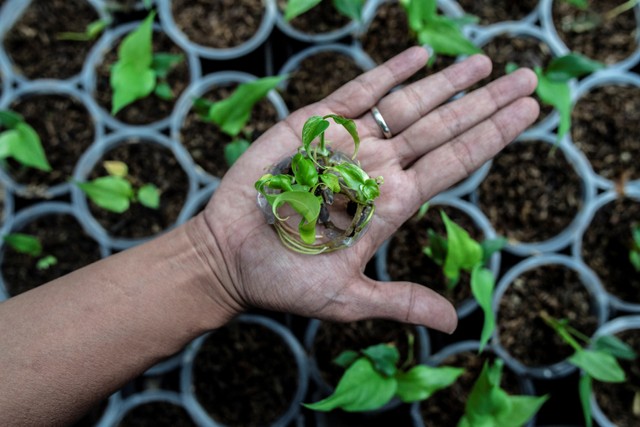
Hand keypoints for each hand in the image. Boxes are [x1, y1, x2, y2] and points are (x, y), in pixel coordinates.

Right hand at [197, 47, 537, 332]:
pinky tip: (418, 57)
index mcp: (392, 205)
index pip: (454, 164)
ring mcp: (348, 145)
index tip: (528, 114)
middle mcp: (378, 169)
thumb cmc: (283, 281)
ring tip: (484, 61)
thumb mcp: (346, 299)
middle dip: (485, 102)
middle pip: (443, 128)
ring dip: (447, 83)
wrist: (227, 257)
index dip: (491, 137)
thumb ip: (400, 301)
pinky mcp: (313, 127)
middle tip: (527, 78)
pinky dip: (388, 73)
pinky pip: (356, 93)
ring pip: (408, 106)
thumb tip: (456, 322)